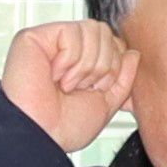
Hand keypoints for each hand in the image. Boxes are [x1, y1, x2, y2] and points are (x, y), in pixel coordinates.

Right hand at [0, 20, 132, 152]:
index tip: (98, 89)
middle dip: (103, 65)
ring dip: (85, 65)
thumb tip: (133, 53)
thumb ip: (123, 78)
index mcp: (80, 64)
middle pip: (104, 32)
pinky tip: (54, 76)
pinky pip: (72, 33)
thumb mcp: (106, 103)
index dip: (114, 64)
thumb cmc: (64, 127)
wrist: (41, 136)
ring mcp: (50, 42)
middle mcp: (64, 50)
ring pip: (92, 30)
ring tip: (67, 84)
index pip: (112, 42)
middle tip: (82, 87)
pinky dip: (69, 60)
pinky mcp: (34, 37)